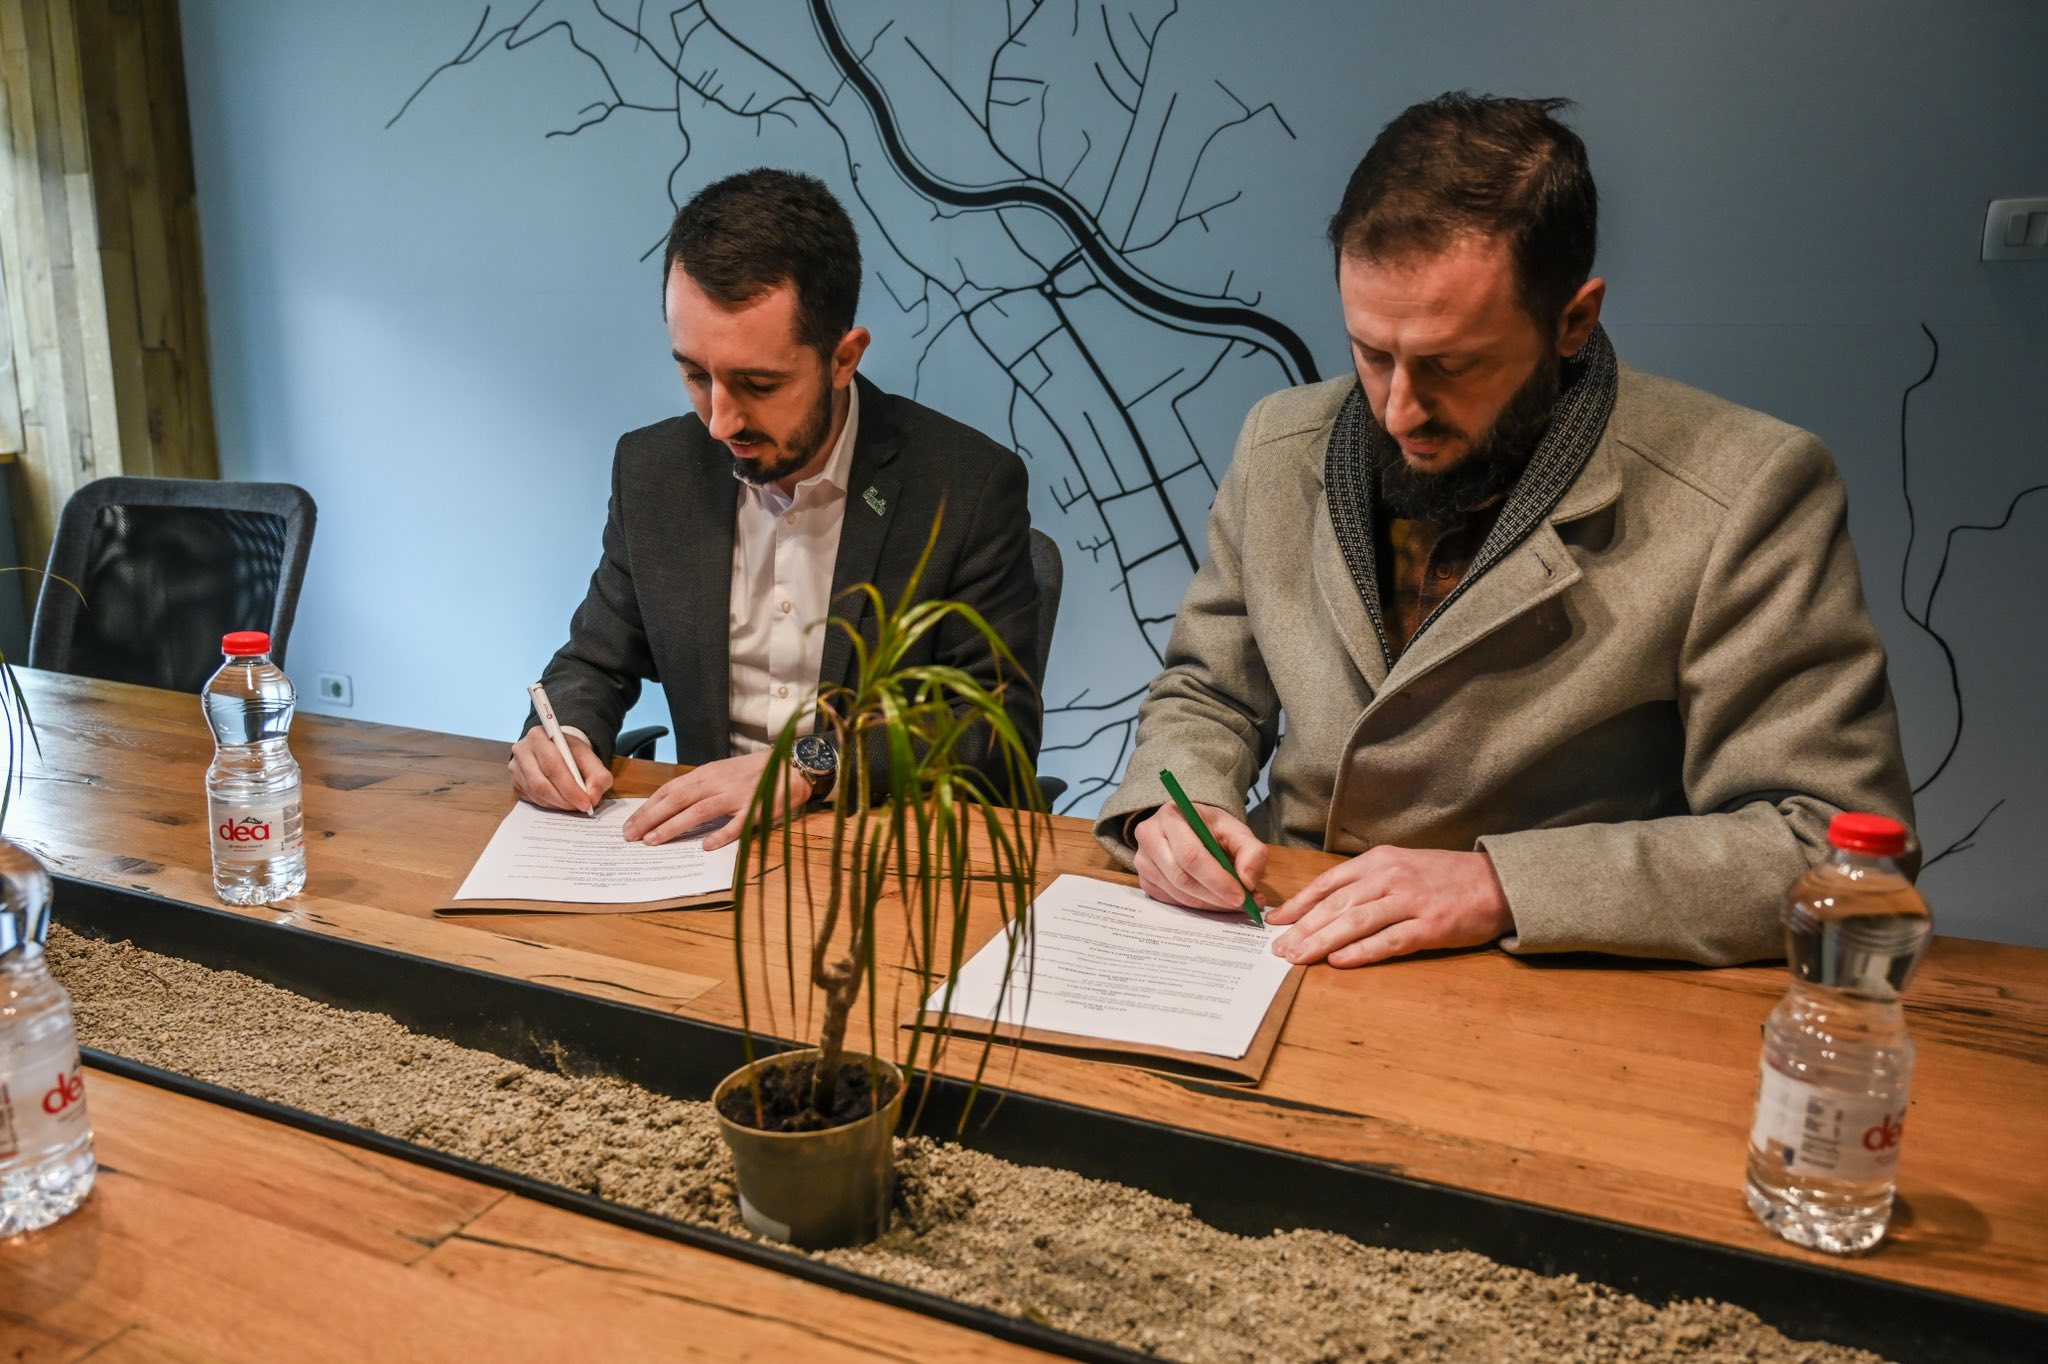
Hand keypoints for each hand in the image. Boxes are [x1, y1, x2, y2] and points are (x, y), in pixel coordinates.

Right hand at [508, 726, 613, 813]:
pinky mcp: (514, 782)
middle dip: (564, 800)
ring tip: (573, 805)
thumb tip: (593, 798)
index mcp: (539, 736)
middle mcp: (521, 750)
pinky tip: (561, 802)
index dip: (570, 787)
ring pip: (536, 794)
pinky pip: (531, 799)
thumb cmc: (573, 754)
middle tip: (581, 808)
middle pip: (541, 783)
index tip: (586, 802)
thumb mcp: (591, 759)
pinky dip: (549, 804)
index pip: (553, 766)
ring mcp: (514, 767)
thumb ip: (598, 776)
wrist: (558, 749)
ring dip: (557, 804)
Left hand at [621, 751, 812, 851]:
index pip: (669, 790)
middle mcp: (717, 783)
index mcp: (706, 774)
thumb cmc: (752, 773)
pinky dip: (721, 834)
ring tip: (654, 841)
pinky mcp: (755, 808)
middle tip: (631, 836)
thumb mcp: (720, 774)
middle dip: (650, 818)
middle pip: (677, 800)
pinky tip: (705, 846)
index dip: (648, 808)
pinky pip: (736, 823)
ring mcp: (736, 796)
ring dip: (674, 826)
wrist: (789, 765)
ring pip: (699, 811)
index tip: (630, 824)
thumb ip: (697, 789)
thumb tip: (668, 807)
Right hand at [1133, 802, 1268, 912]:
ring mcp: (1143, 861)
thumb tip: (1248, 881)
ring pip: (1177, 893)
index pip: (1191, 855)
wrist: (1187, 827)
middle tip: (1240, 904)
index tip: (1241, 895)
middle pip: (1181, 877)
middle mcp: (1149, 837)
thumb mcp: (1235, 830)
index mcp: (1171, 817)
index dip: (1217, 879)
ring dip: (1208, 903)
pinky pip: (1172, 901)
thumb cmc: (1210, 828)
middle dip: (1214, 895)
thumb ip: (1251, 851)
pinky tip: (1213, 900)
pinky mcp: (1145, 880)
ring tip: (1232, 901)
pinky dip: (1197, 906)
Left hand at [1267, 846, 1511, 966]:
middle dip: (1303, 927)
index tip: (1276, 920)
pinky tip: (1339, 961)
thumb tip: (1325, 905)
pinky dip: (1361, 952)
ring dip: (1322, 941)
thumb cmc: (1443, 877)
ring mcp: (1411, 902)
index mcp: (1379, 861)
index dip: (1299, 903)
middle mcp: (1391, 877)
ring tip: (1298, 957)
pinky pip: (1389, 941)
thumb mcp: (1401, 865)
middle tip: (1278, 948)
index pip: (1329, 883)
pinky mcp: (1430, 926)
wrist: (1495, 882)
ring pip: (1355, 922)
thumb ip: (1366, 882)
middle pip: (1336, 905)